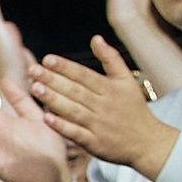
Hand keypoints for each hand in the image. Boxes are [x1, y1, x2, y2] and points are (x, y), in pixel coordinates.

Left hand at [32, 40, 175, 179]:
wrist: (149, 143)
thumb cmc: (134, 110)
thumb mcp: (127, 81)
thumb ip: (111, 59)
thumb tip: (96, 38)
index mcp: (111, 89)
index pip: (85, 75)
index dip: (66, 67)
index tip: (47, 59)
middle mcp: (104, 106)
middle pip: (75, 91)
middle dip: (53, 80)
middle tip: (33, 71)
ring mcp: (99, 125)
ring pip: (73, 110)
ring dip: (53, 99)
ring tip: (35, 88)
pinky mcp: (95, 143)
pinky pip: (76, 134)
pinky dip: (62, 126)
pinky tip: (46, 118)